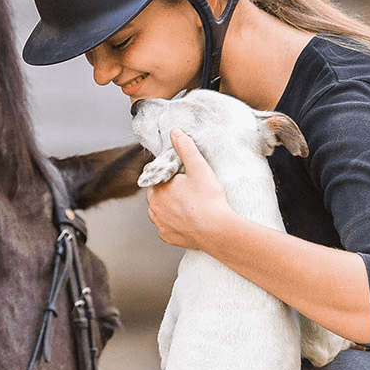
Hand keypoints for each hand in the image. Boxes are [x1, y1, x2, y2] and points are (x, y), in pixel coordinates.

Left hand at [145, 129, 236, 249]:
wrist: (216, 230)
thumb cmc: (208, 198)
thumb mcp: (199, 167)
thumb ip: (185, 148)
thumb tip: (175, 132)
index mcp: (158, 188)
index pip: (154, 175)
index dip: (166, 173)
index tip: (179, 175)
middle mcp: (154, 206)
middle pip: (156, 193)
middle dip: (166, 190)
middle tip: (186, 189)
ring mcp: (159, 223)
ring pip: (159, 211)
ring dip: (168, 207)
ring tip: (187, 204)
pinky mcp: (167, 236)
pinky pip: (167, 227)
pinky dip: (174, 223)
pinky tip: (187, 220)